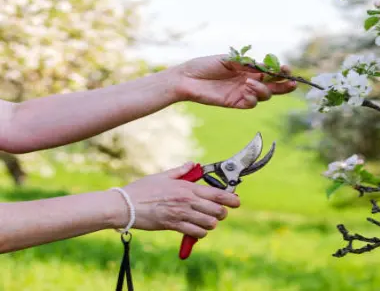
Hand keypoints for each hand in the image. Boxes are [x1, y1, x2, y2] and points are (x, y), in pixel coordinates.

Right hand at [111, 162, 239, 238]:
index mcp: (187, 187)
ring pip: (209, 223)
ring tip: (205, 221)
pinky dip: (199, 233)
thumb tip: (192, 164)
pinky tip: (195, 229)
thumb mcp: (163, 176)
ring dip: (210, 224)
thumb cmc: (143, 189)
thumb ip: (181, 171)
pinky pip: (196, 233)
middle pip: (218, 210)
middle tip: (218, 213)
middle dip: (222, 213)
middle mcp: (188, 201)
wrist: (125, 205)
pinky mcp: (174, 226)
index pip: (218, 193)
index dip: (232, 199)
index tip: (237, 202)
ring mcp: (181, 214)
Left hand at [172, 54, 296, 108]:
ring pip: (265, 95)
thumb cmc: (205, 65)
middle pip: (274, 86)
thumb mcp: (228, 60)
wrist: (187, 78)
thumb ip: (247, 64)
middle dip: (285, 85)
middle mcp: (249, 81)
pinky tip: (246, 90)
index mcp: (249, 69)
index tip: (286, 69)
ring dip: (262, 89)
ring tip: (249, 82)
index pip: (271, 72)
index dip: (281, 71)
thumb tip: (266, 66)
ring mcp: (243, 93)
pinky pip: (251, 103)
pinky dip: (253, 97)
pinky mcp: (236, 103)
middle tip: (292, 83)